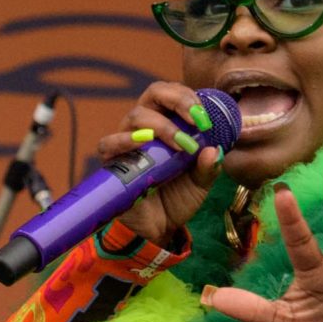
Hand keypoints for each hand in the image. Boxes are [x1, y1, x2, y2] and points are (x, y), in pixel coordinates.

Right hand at [91, 81, 224, 246]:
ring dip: (162, 126)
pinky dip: (125, 140)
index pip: (173, 94)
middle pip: (154, 94)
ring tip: (182, 145)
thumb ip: (209, 166)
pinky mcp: (112, 162)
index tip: (206, 118)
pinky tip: (144, 143)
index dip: (189, 98)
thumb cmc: (178, 197)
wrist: (161, 228)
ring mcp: (127, 142)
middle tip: (197, 121)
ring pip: (136, 116)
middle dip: (178, 101)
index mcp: (168, 123)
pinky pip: (109, 143)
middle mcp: (145, 126)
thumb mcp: (202, 182)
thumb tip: (213, 150)